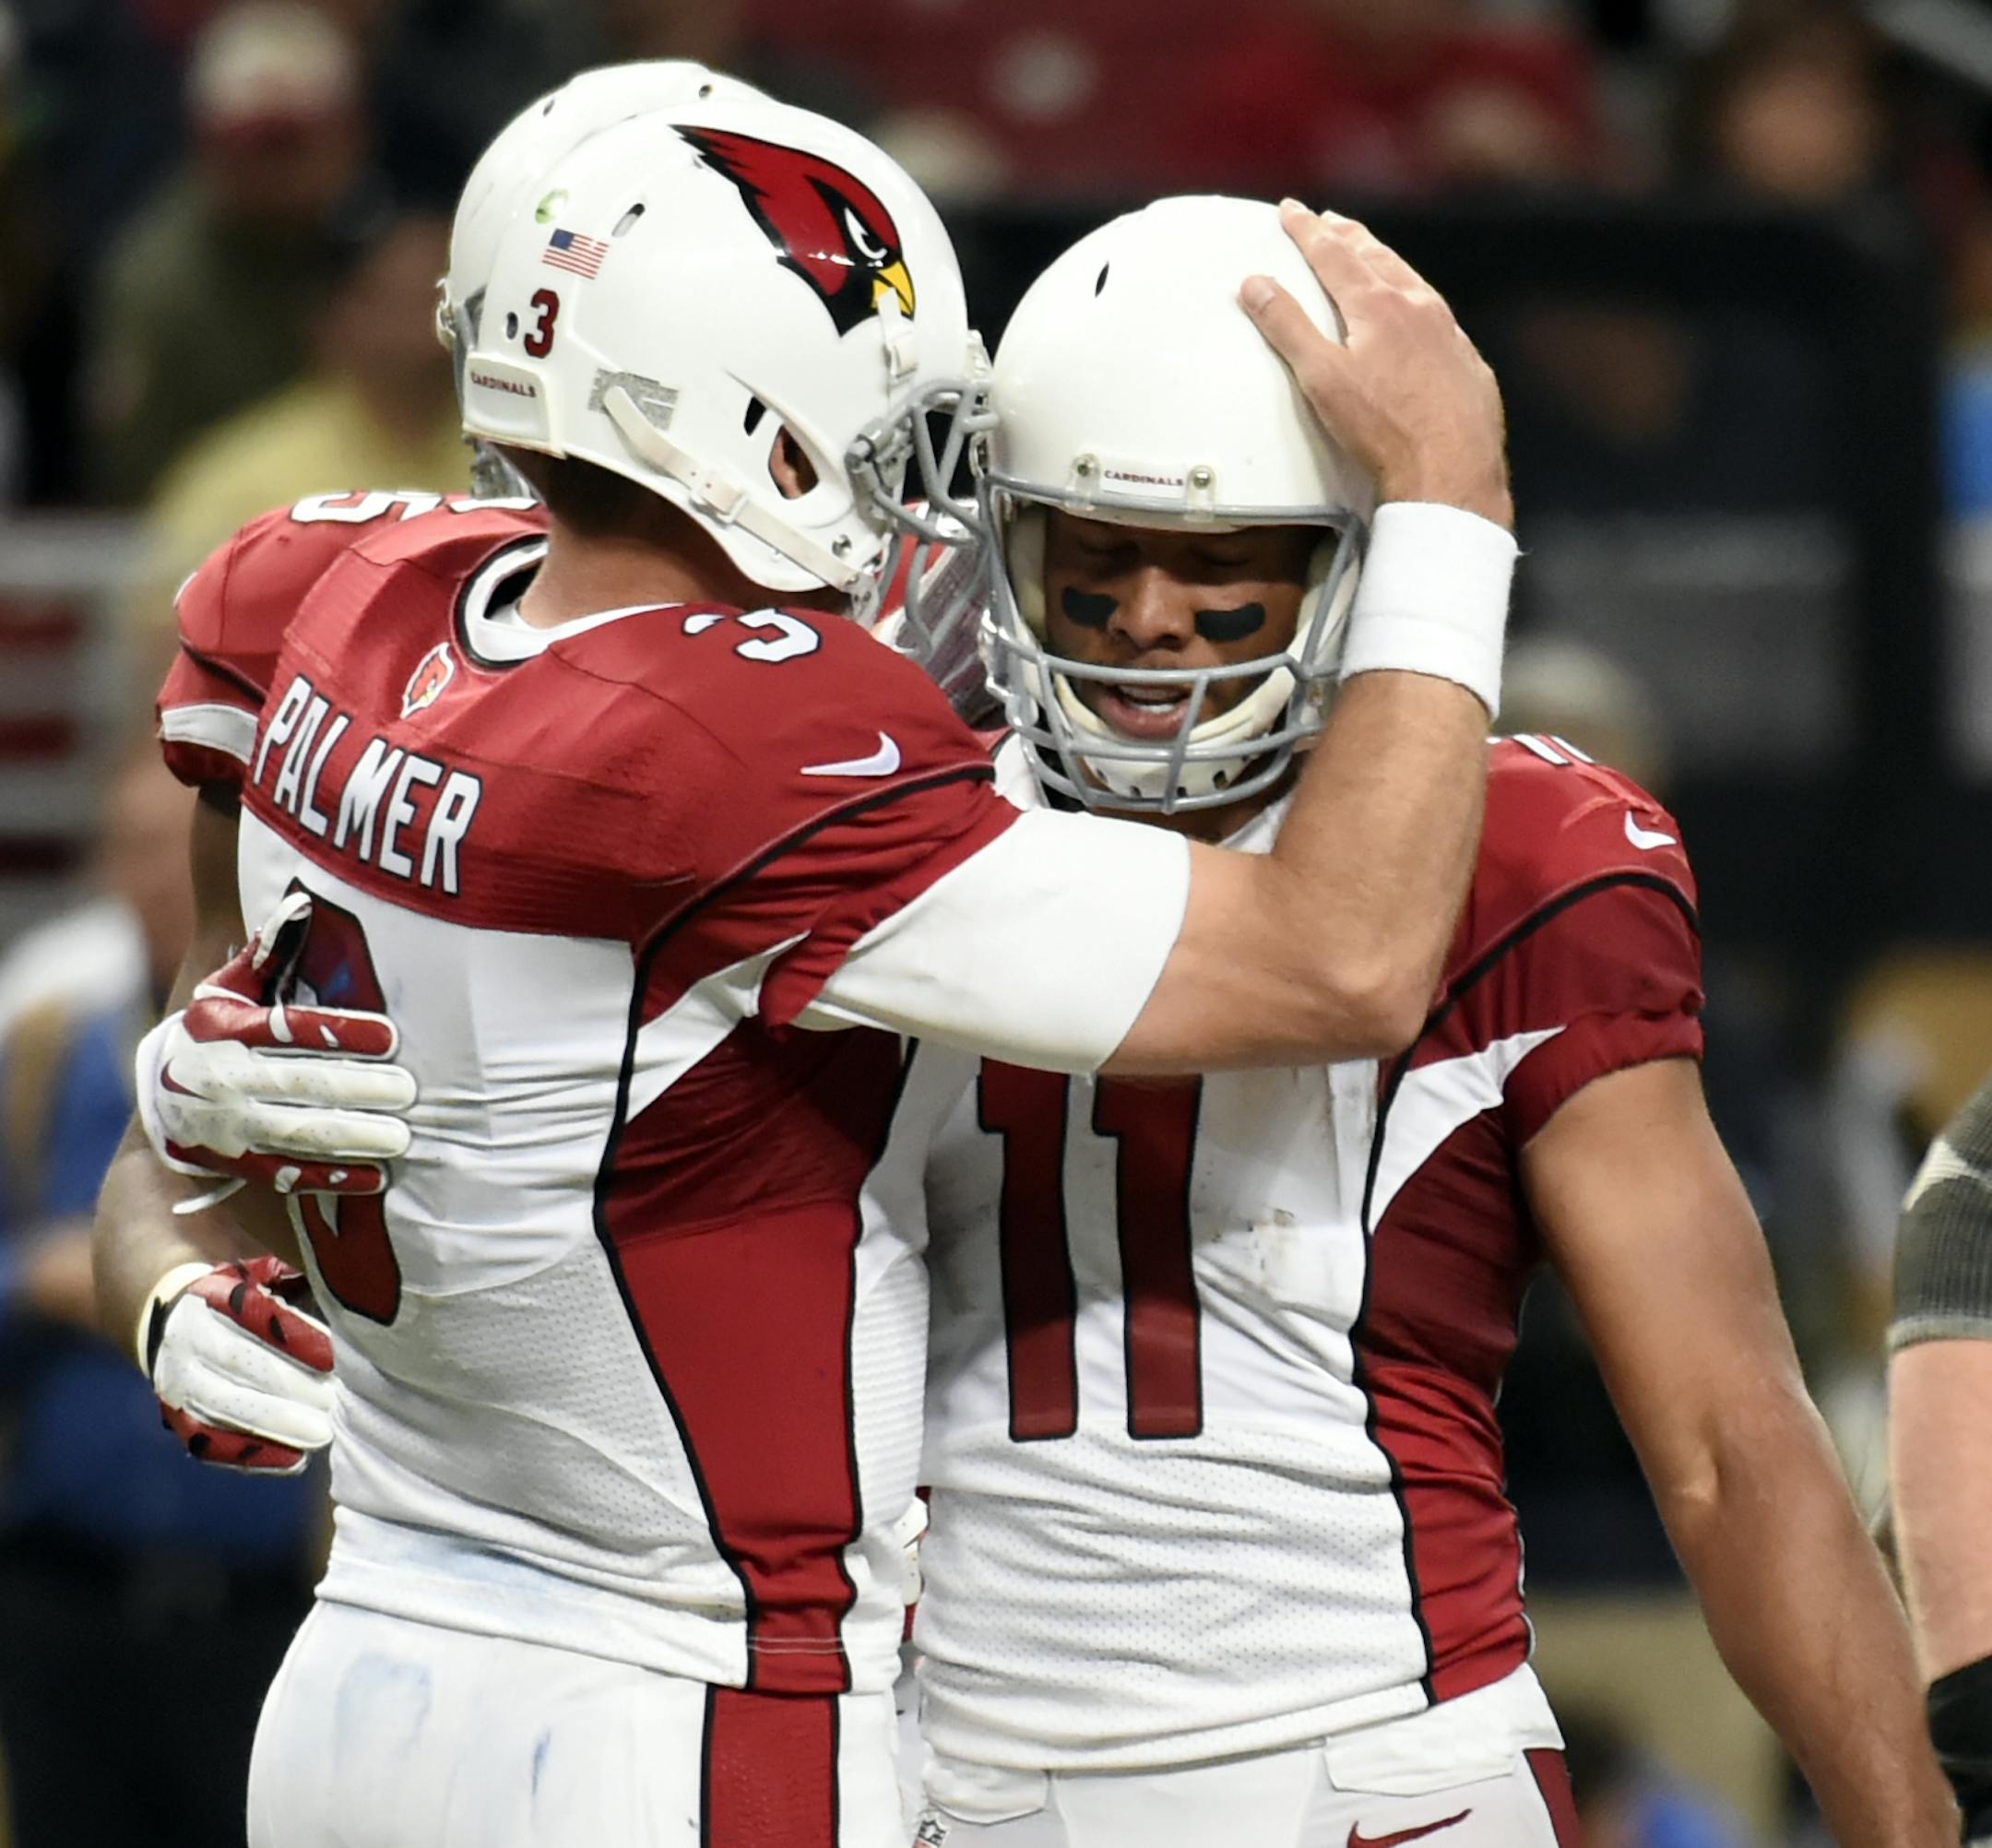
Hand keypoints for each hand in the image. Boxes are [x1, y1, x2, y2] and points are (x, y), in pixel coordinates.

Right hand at [138, 890, 415, 1197]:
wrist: (165, 1094)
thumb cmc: (219, 1029)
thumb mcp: (232, 986)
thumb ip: (270, 950)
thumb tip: (302, 903)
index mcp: (223, 1031)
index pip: (289, 1030)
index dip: (341, 1033)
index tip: (391, 1035)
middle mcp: (222, 1079)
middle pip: (302, 1084)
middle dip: (360, 1088)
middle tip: (409, 1089)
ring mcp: (229, 1126)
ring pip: (300, 1132)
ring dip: (353, 1136)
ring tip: (401, 1135)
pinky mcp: (238, 1163)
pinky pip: (289, 1173)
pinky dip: (332, 1177)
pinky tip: (375, 1175)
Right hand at [145, 1256, 333, 1472]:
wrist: (170, 1324)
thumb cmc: (240, 1299)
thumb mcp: (259, 1277)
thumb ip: (293, 1285)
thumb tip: (345, 1291)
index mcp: (207, 1300)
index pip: (253, 1318)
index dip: (295, 1337)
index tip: (336, 1355)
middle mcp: (184, 1343)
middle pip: (240, 1365)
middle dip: (292, 1385)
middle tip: (337, 1399)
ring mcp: (178, 1387)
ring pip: (226, 1408)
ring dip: (277, 1424)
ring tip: (323, 1433)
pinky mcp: (179, 1423)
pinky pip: (214, 1445)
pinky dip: (256, 1456)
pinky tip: (296, 1460)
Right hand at [1241, 199, 1512, 528]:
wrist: (1451, 470)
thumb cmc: (1384, 429)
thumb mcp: (1322, 378)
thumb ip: (1287, 327)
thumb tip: (1255, 283)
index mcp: (1378, 305)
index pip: (1333, 254)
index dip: (1307, 231)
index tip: (1291, 210)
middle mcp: (1418, 307)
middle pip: (1377, 258)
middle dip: (1349, 237)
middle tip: (1331, 221)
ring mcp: (1449, 333)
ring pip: (1413, 282)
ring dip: (1385, 263)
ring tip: (1370, 253)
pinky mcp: (1467, 363)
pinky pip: (1439, 317)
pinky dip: (1418, 302)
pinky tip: (1418, 314)